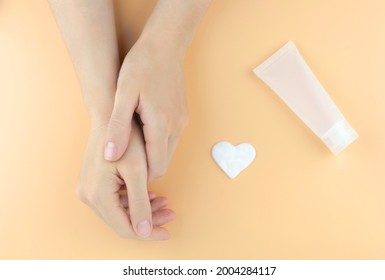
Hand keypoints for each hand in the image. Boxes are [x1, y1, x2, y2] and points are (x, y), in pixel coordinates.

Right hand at [77, 120, 174, 239]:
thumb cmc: (126, 139)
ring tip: (164, 202)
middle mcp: (88, 196)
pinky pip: (115, 200)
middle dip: (148, 221)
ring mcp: (88, 190)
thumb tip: (145, 232)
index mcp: (98, 195)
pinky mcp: (93, 184)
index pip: (125, 228)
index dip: (148, 233)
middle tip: (170, 214)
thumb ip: (140, 204)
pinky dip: (134, 201)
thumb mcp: (138, 172)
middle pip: (122, 221)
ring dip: (143, 211)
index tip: (167, 232)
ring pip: (120, 211)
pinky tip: (150, 195)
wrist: (111, 116)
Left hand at [103, 39, 188, 179]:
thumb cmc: (141, 66)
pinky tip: (142, 136)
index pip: (155, 168)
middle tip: (123, 166)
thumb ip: (118, 127)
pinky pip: (171, 141)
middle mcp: (176, 127)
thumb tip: (111, 156)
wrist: (165, 45)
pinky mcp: (183, 117)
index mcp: (161, 124)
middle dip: (145, 171)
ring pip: (168, 154)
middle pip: (163, 164)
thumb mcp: (122, 94)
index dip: (140, 178)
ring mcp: (182, 122)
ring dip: (152, 158)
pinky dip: (158, 146)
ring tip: (130, 151)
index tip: (123, 177)